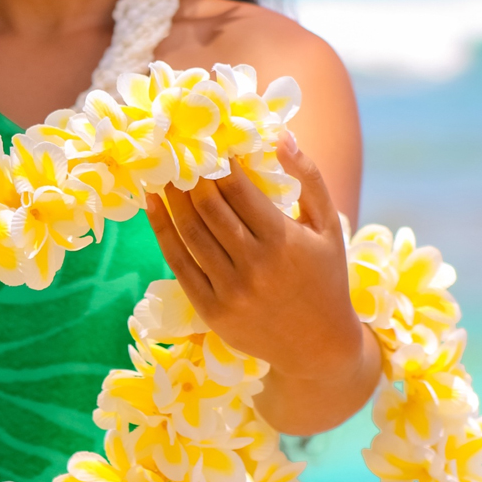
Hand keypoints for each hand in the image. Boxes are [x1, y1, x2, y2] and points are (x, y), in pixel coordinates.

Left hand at [146, 133, 375, 433]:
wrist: (319, 347)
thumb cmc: (326, 278)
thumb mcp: (328, 226)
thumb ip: (308, 177)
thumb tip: (280, 135)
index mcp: (283, 240)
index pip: (237, 189)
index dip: (217, 162)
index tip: (206, 142)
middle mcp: (254, 266)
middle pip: (208, 208)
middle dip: (190, 176)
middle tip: (177, 151)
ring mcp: (230, 290)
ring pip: (189, 233)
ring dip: (171, 198)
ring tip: (161, 172)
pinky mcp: (212, 310)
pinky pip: (179, 264)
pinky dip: (162, 232)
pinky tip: (153, 206)